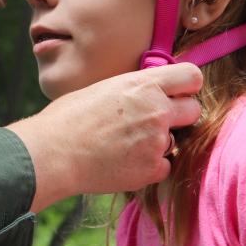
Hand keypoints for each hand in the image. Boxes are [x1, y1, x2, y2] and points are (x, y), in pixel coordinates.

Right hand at [7, 63, 204, 210]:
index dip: (186, 86)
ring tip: (125, 145)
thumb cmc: (67, 118)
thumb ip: (135, 89)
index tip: (177, 93)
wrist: (52, 153)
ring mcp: (156, 141)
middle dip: (179, 116)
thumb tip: (150, 92)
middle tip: (154, 122)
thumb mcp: (104, 88)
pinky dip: (148, 167)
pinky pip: (164, 166)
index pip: (192, 77)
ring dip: (159, 143)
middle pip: (194, 110)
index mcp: (144, 84)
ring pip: (175, 141)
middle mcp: (157, 110)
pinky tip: (123, 162)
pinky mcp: (152, 169)